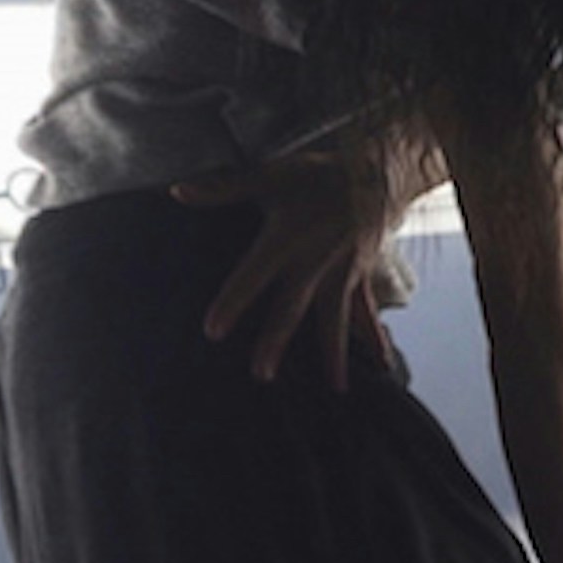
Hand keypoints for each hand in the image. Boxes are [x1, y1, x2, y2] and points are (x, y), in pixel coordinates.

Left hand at [174, 153, 406, 388]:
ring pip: (334, 320)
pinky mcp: (359, 277)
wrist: (375, 175)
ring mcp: (340, 274)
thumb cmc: (319, 176)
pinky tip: (382, 364)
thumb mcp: (270, 176)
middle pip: (291, 309)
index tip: (213, 331)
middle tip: (261, 372)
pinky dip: (375, 338)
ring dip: (333, 354)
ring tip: (334, 387)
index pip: (251, 278)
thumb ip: (224, 188)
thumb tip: (179, 191)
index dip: (232, 303)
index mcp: (285, 241)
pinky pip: (367, 312)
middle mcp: (314, 264)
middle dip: (276, 341)